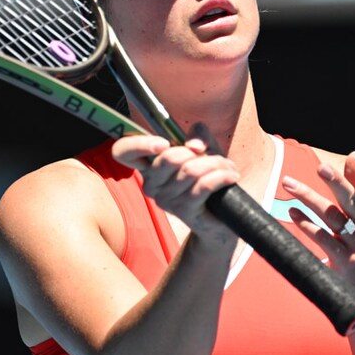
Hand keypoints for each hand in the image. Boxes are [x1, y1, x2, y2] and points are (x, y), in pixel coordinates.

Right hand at [112, 124, 239, 246]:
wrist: (220, 218)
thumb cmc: (208, 179)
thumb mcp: (205, 150)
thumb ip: (199, 136)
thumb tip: (194, 144)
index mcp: (149, 165)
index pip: (123, 151)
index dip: (138, 144)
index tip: (163, 142)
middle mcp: (151, 183)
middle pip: (168, 158)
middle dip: (199, 152)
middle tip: (216, 157)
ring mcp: (165, 199)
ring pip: (191, 170)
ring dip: (216, 164)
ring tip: (227, 168)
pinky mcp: (183, 210)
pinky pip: (204, 185)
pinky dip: (222, 176)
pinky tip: (231, 177)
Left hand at [282, 143, 354, 293]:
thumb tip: (352, 155)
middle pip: (351, 200)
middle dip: (336, 181)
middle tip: (319, 166)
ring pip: (331, 217)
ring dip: (308, 198)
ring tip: (287, 183)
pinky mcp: (344, 261)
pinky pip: (322, 239)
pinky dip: (306, 224)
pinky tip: (291, 212)